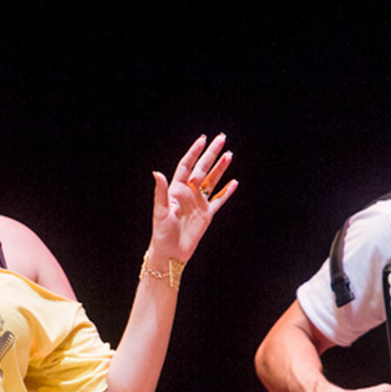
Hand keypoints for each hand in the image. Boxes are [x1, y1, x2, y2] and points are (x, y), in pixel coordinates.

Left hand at [149, 134, 236, 261]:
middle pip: (202, 169)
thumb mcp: (160, 212)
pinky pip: (219, 200)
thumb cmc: (161, 233)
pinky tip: (234, 182)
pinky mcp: (206, 215)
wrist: (171, 253)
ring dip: (220, 169)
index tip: (202, 140)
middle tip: (221, 138)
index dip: (194, 152)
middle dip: (211, 154)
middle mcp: (188, 193)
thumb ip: (160, 192)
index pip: (186, 166)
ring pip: (212, 181)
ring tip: (229, 155)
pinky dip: (227, 192)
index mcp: (176, 190)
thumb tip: (157, 172)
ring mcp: (199, 203)